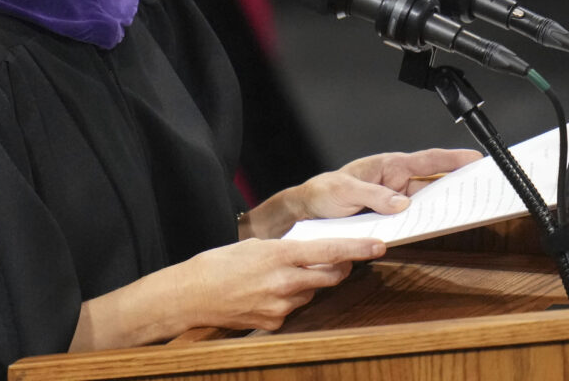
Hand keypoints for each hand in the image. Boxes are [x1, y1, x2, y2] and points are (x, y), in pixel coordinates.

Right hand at [173, 237, 385, 331]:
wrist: (191, 296)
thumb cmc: (218, 264)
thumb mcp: (254, 245)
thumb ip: (284, 250)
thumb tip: (308, 253)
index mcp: (278, 255)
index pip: (328, 252)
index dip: (357, 249)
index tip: (378, 245)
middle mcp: (283, 282)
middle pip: (330, 276)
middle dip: (340, 268)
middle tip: (341, 260)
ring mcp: (280, 306)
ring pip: (311, 293)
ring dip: (307, 284)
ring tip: (280, 276)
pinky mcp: (274, 323)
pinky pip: (294, 309)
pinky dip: (288, 300)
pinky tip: (266, 294)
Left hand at [241, 148, 481, 239]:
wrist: (308, 212)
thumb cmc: (324, 193)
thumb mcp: (345, 191)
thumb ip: (374, 196)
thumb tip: (402, 204)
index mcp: (388, 166)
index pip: (426, 160)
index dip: (452, 159)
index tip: (476, 158)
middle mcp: (397, 181)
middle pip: (435, 181)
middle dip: (459, 183)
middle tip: (483, 188)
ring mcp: (396, 201)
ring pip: (428, 202)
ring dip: (446, 206)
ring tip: (468, 210)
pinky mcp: (392, 219)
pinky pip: (415, 219)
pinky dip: (428, 222)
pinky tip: (438, 227)